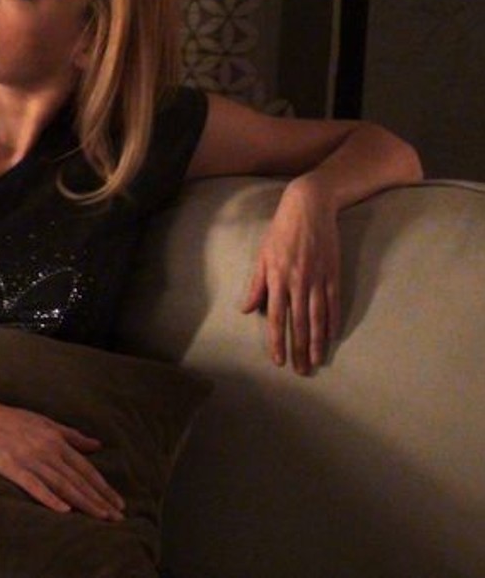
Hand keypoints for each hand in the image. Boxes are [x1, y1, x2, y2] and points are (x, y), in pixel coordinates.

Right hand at [0, 394, 124, 520]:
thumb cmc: (10, 419)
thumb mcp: (44, 422)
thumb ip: (71, 436)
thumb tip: (97, 445)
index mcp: (55, 439)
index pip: (85, 468)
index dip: (103, 487)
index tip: (118, 503)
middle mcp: (47, 450)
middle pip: (78, 479)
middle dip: (99, 499)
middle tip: (117, 517)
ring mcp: (30, 459)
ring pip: (63, 484)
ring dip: (84, 502)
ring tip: (101, 517)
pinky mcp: (12, 467)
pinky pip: (34, 485)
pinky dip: (50, 498)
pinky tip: (64, 510)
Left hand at [242, 180, 341, 374]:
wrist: (308, 208)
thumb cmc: (280, 231)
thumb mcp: (262, 256)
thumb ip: (256, 285)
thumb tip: (247, 309)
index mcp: (277, 278)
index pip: (277, 318)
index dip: (277, 341)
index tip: (279, 361)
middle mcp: (298, 282)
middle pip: (298, 323)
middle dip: (299, 349)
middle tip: (301, 371)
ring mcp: (317, 279)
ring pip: (317, 318)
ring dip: (317, 342)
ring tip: (316, 361)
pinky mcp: (332, 273)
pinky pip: (333, 303)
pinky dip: (332, 321)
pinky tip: (331, 337)